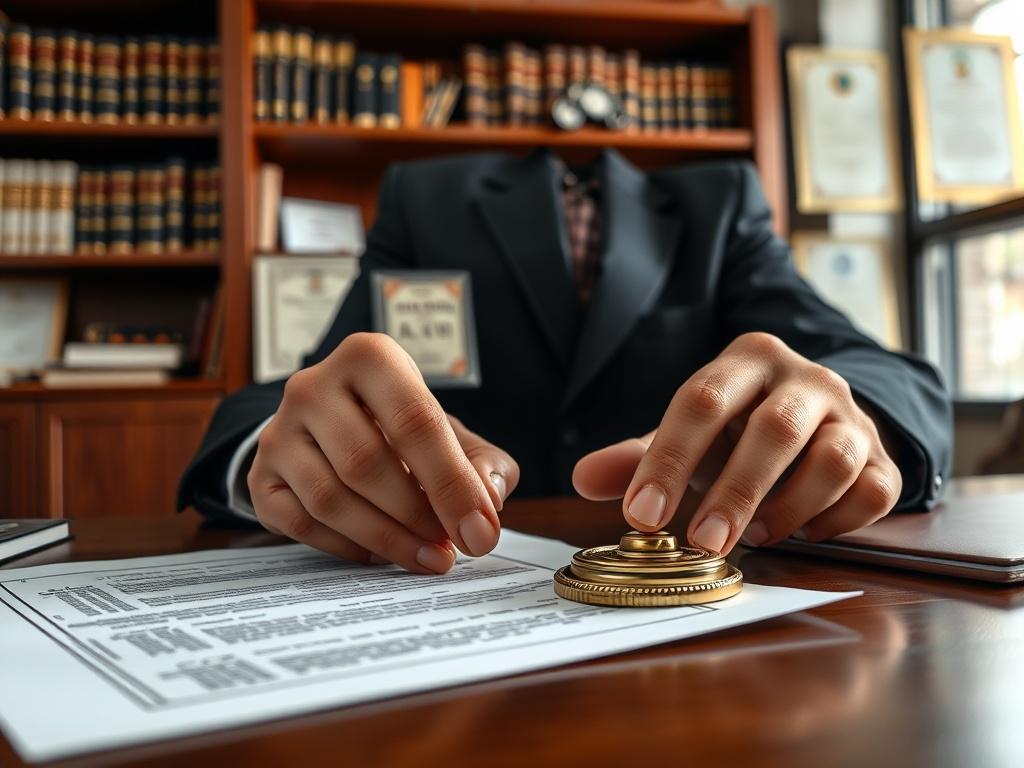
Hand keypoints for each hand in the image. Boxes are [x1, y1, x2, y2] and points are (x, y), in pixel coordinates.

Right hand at [247, 333, 518, 572]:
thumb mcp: (454, 434)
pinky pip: (300, 523)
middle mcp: (313, 386)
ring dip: (385, 538)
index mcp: (370, 357)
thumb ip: (483, 464)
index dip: (451, 483)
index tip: (478, 532)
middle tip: (450, 550)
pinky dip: (345, 547)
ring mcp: (278, 431)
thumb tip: (486, 502)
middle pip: (366, 462)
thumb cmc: (406, 430)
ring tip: (426, 557)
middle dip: (416, 516)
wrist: (335, 425)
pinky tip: (379, 553)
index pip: (414, 422)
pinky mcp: (260, 475)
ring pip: (329, 498)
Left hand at [573, 332, 901, 553]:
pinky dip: (836, 521)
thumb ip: (638, 456)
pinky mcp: (884, 457)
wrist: (817, 421)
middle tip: (704, 543)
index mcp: (748, 360)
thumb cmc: (737, 431)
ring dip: (791, 506)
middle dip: (736, 492)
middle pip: (775, 429)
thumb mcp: (687, 434)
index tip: (643, 514)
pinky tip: (802, 532)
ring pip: (834, 458)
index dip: (670, 459)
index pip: (703, 401)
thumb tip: (584, 477)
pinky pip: (873, 492)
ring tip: (756, 535)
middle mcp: (806, 378)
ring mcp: (852, 416)